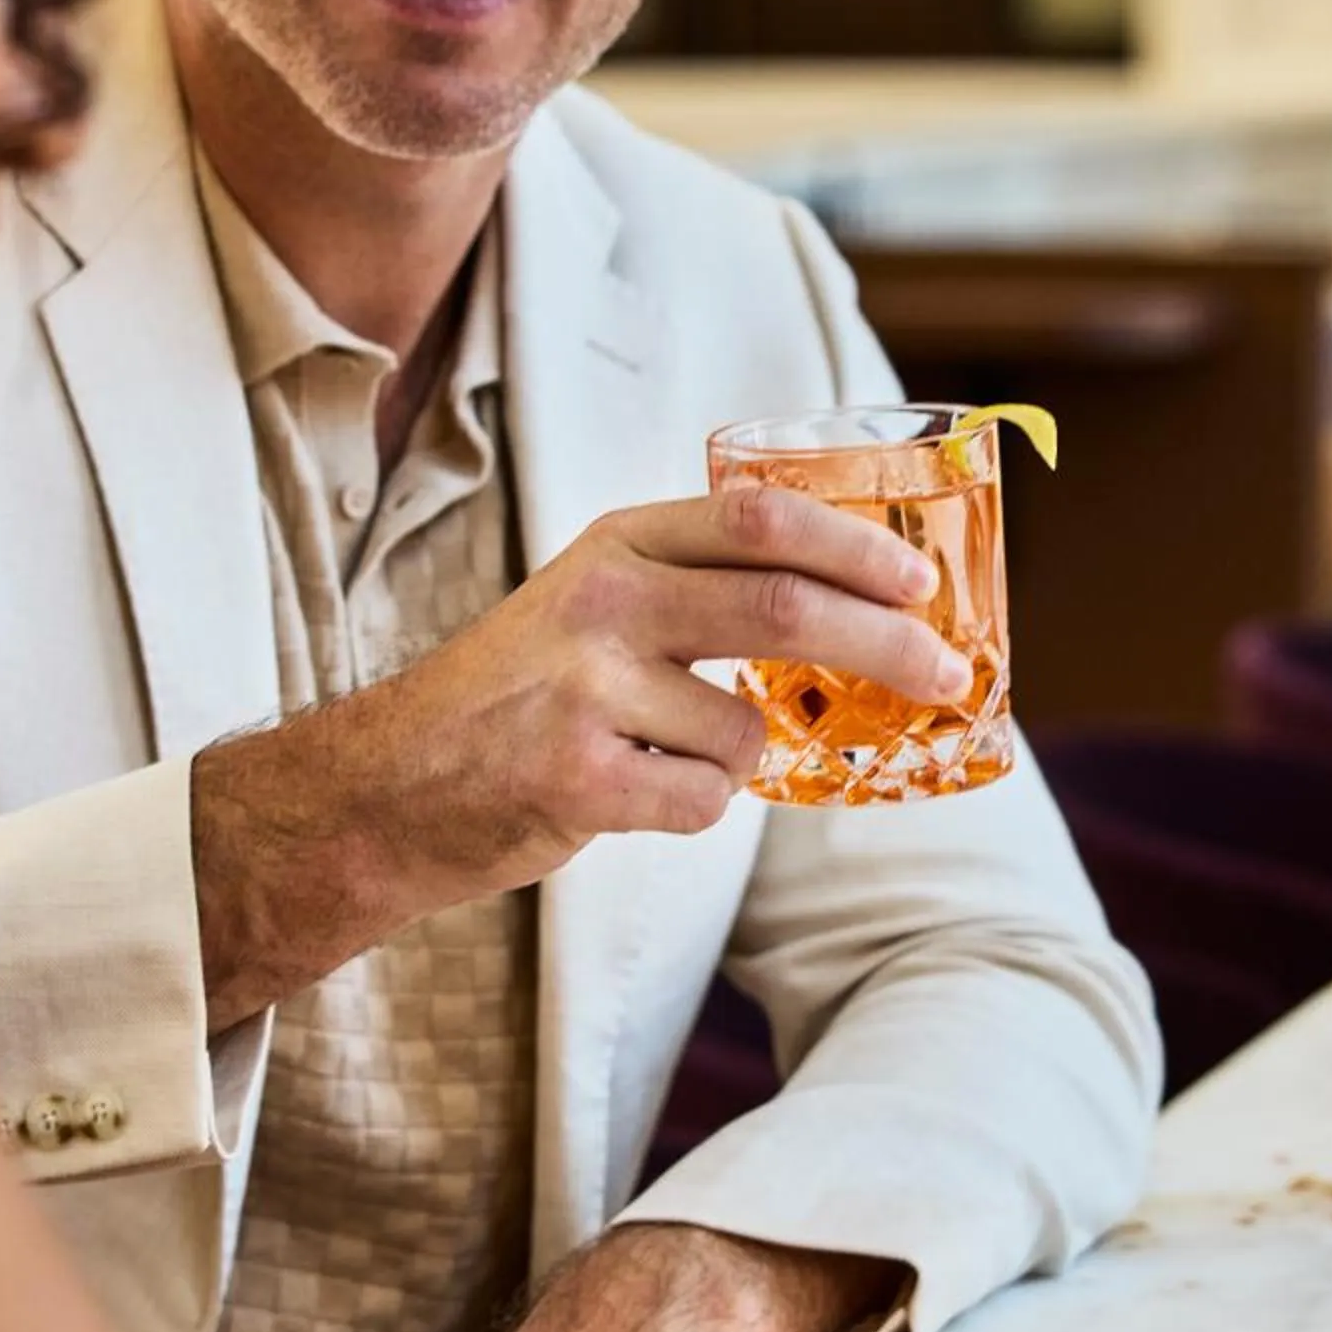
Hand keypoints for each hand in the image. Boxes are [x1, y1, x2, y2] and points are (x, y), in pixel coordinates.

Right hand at [194, 485, 967, 1028]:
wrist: (388, 787)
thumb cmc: (516, 697)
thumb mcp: (593, 600)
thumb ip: (698, 586)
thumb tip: (859, 607)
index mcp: (616, 541)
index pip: (761, 521)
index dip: (856, 548)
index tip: (921, 583)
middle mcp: (603, 599)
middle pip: (787, 609)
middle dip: (886, 646)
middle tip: (944, 676)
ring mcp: (586, 688)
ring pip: (746, 733)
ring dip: (735, 761)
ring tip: (657, 756)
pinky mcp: (579, 778)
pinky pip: (704, 803)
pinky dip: (690, 809)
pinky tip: (624, 796)